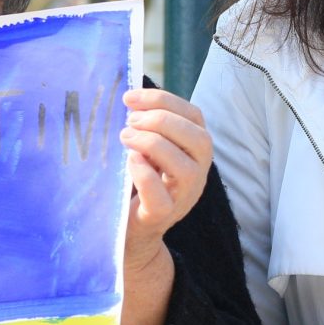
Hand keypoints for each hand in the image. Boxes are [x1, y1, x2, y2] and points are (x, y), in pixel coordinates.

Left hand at [120, 88, 211, 270]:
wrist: (130, 227)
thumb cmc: (138, 178)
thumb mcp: (148, 147)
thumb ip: (148, 125)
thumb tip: (131, 97)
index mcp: (195, 149)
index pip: (193, 115)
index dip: (162, 100)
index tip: (129, 97)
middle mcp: (198, 172)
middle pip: (199, 138)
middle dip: (161, 121)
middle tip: (129, 121)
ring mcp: (184, 196)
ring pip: (185, 167)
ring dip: (152, 143)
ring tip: (125, 137)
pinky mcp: (163, 216)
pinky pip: (160, 195)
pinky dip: (143, 174)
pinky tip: (129, 161)